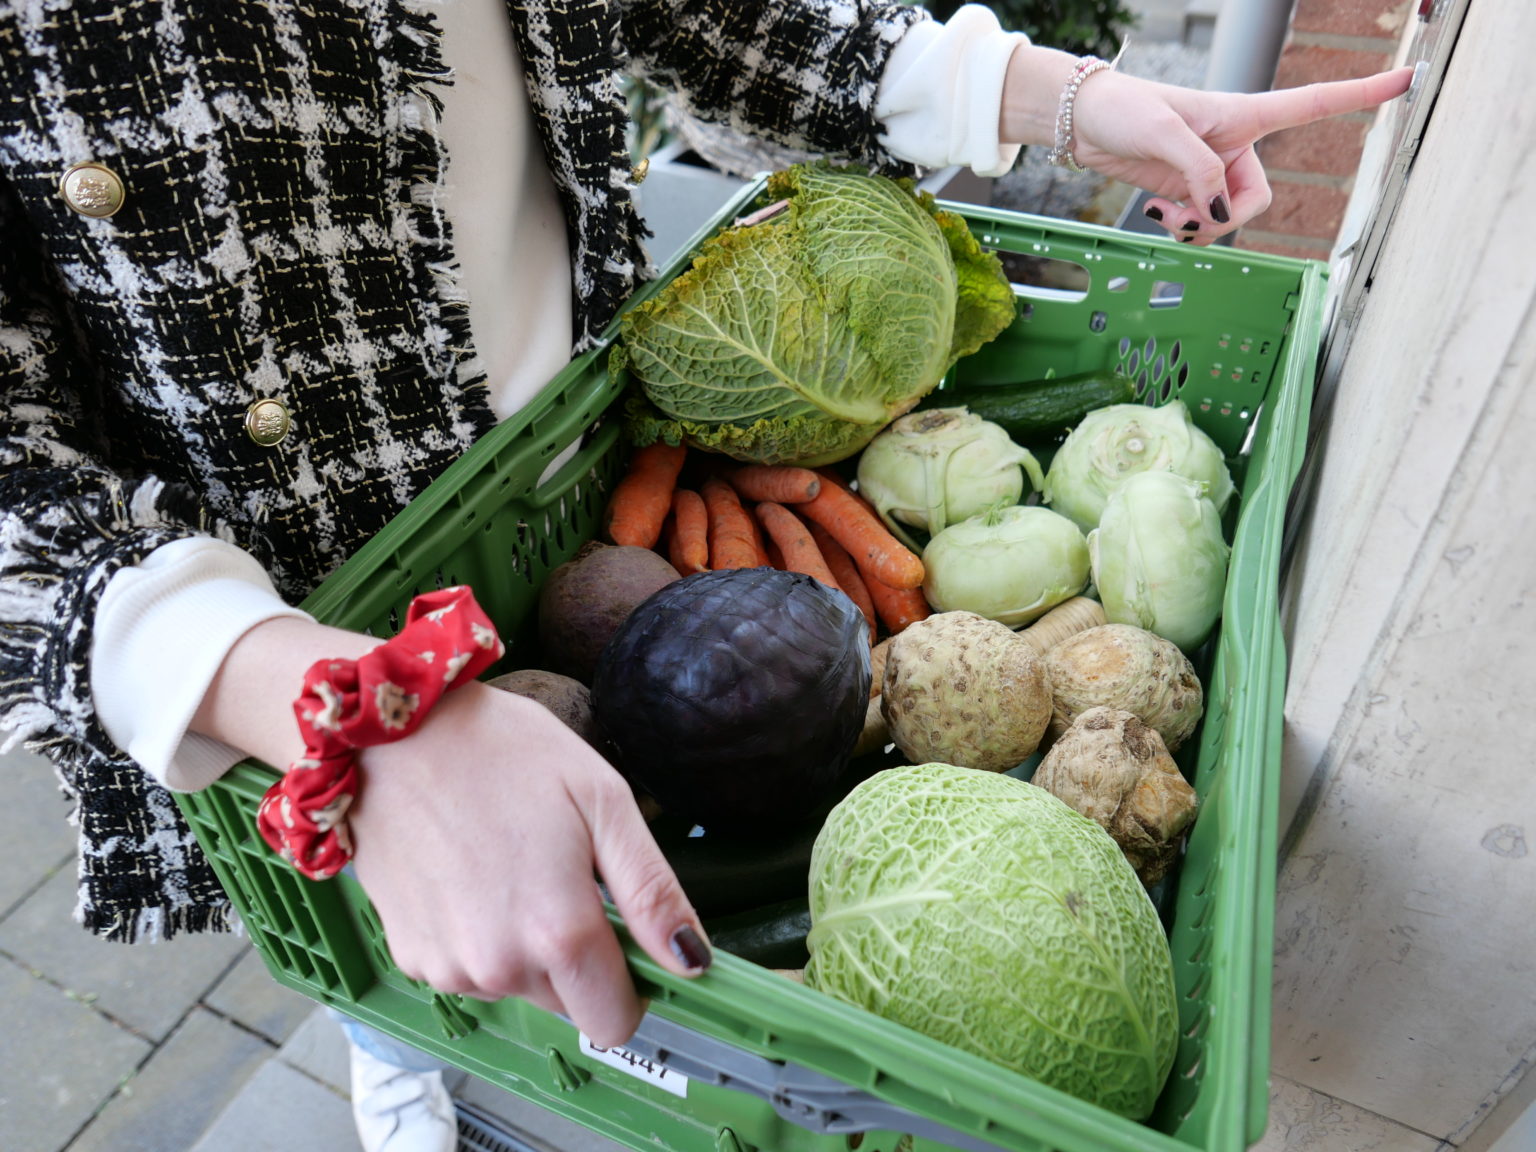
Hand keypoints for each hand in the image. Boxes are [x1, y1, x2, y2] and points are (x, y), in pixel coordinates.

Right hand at [193, 616, 708, 1046]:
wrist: (393, 734)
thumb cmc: (505, 753)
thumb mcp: (604, 802)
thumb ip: (652, 893)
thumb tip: (692, 961)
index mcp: (559, 932)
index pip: (615, 1021)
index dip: (632, 984)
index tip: (623, 933)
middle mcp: (500, 967)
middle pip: (568, 1000)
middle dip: (577, 954)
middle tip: (560, 873)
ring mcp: (449, 968)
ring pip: (518, 984)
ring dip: (525, 944)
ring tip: (509, 863)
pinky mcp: (411, 957)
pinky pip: (469, 969)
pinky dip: (479, 935)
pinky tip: (469, 873)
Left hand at [1071, 65, 1413, 243]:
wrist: (1085, 124)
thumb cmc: (1125, 110)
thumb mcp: (1163, 133)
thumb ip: (1197, 171)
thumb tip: (1217, 211)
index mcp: (1244, 115)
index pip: (1314, 103)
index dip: (1362, 94)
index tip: (1409, 78)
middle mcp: (1236, 145)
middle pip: (1258, 201)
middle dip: (1224, 220)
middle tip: (1185, 217)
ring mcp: (1212, 171)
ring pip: (1228, 219)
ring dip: (1197, 228)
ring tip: (1163, 213)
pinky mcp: (1188, 190)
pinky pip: (1202, 224)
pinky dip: (1183, 229)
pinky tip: (1158, 214)